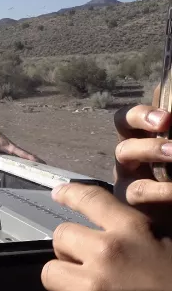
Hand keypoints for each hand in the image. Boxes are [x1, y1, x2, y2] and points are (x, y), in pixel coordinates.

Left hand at [0, 129, 44, 163]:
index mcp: (11, 148)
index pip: (22, 153)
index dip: (29, 157)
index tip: (37, 160)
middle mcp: (15, 150)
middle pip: (27, 155)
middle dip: (36, 159)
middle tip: (46, 164)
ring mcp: (15, 151)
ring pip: (26, 156)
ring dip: (34, 160)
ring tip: (43, 166)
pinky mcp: (14, 153)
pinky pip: (22, 157)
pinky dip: (28, 161)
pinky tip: (33, 165)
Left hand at [42, 182, 171, 290]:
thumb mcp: (167, 244)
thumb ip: (137, 234)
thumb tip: (110, 228)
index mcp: (135, 230)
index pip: (90, 199)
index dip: (70, 193)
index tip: (60, 193)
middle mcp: (109, 251)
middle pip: (62, 234)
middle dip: (71, 247)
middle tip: (89, 261)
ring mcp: (94, 282)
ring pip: (52, 270)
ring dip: (65, 275)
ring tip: (87, 283)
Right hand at [113, 84, 171, 227]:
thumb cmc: (169, 173)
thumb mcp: (167, 143)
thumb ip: (166, 121)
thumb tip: (162, 86)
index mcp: (137, 140)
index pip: (125, 120)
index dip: (140, 115)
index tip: (165, 119)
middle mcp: (128, 159)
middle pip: (124, 143)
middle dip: (148, 142)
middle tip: (171, 138)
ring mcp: (127, 181)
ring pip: (127, 164)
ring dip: (152, 157)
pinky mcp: (130, 204)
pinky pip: (139, 193)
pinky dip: (161, 191)